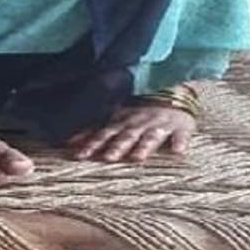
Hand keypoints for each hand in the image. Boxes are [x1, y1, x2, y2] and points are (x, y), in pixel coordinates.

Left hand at [67, 103, 196, 161]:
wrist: (171, 91)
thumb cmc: (140, 108)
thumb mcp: (115, 116)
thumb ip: (95, 131)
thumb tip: (68, 142)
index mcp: (121, 121)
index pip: (103, 133)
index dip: (90, 143)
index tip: (78, 155)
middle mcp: (138, 123)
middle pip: (125, 136)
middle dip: (116, 147)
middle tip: (106, 159)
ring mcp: (159, 125)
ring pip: (150, 136)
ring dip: (144, 146)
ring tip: (138, 158)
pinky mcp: (180, 127)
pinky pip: (181, 135)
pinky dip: (179, 142)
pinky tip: (178, 151)